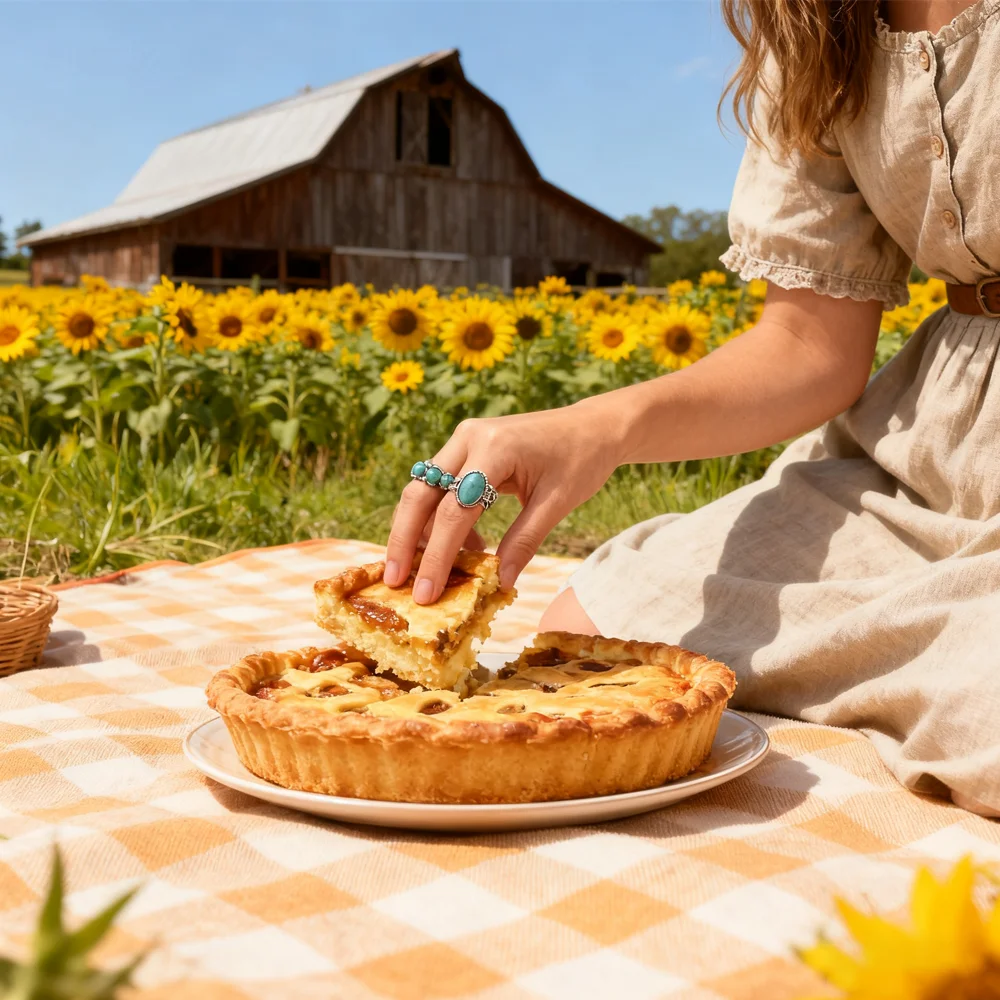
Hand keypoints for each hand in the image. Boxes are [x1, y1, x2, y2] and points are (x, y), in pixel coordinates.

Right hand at [384, 399, 624, 602]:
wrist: (594, 426)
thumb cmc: (582, 459)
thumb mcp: (558, 504)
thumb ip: (523, 542)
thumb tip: (497, 584)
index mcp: (494, 448)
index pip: (453, 511)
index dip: (437, 556)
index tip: (426, 594)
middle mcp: (468, 438)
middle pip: (420, 494)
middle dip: (404, 542)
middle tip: (395, 583)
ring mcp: (463, 440)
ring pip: (424, 490)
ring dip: (421, 532)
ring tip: (434, 572)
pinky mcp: (465, 448)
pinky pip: (441, 487)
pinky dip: (442, 520)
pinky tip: (467, 548)